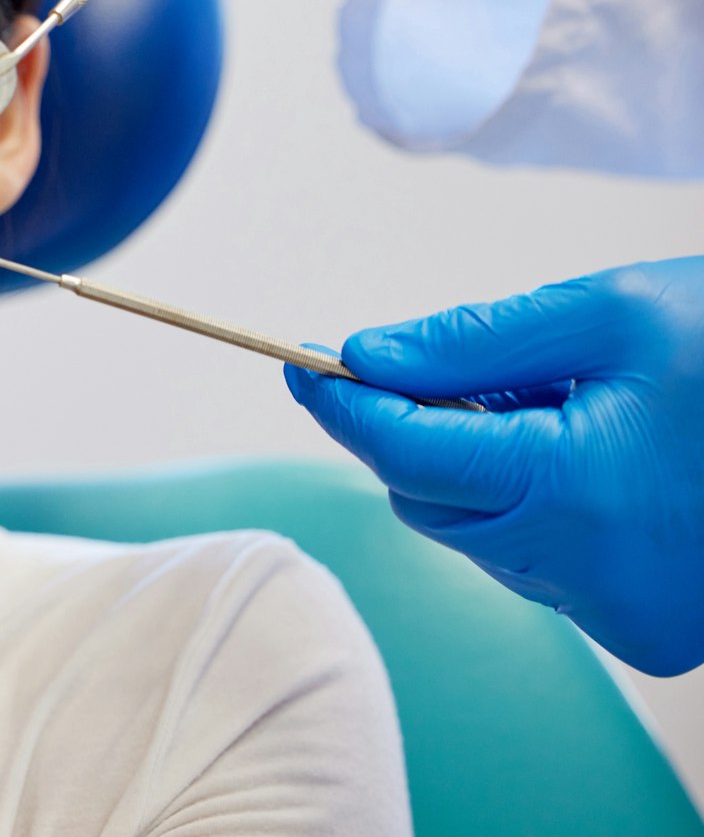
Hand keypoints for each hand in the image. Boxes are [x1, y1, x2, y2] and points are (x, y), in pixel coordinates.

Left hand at [285, 257, 703, 675]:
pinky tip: (588, 453)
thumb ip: (469, 343)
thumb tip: (363, 357)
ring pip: (478, 536)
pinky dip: (532, 509)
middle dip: (418, 431)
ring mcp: (619, 614)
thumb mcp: (605, 314)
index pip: (403, 450)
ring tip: (553, 404)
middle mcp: (587, 574)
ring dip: (479, 468)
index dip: (343, 404)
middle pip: (430, 500)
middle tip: (441, 365)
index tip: (300, 364)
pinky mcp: (646, 632)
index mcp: (573, 492)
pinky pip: (538, 565)